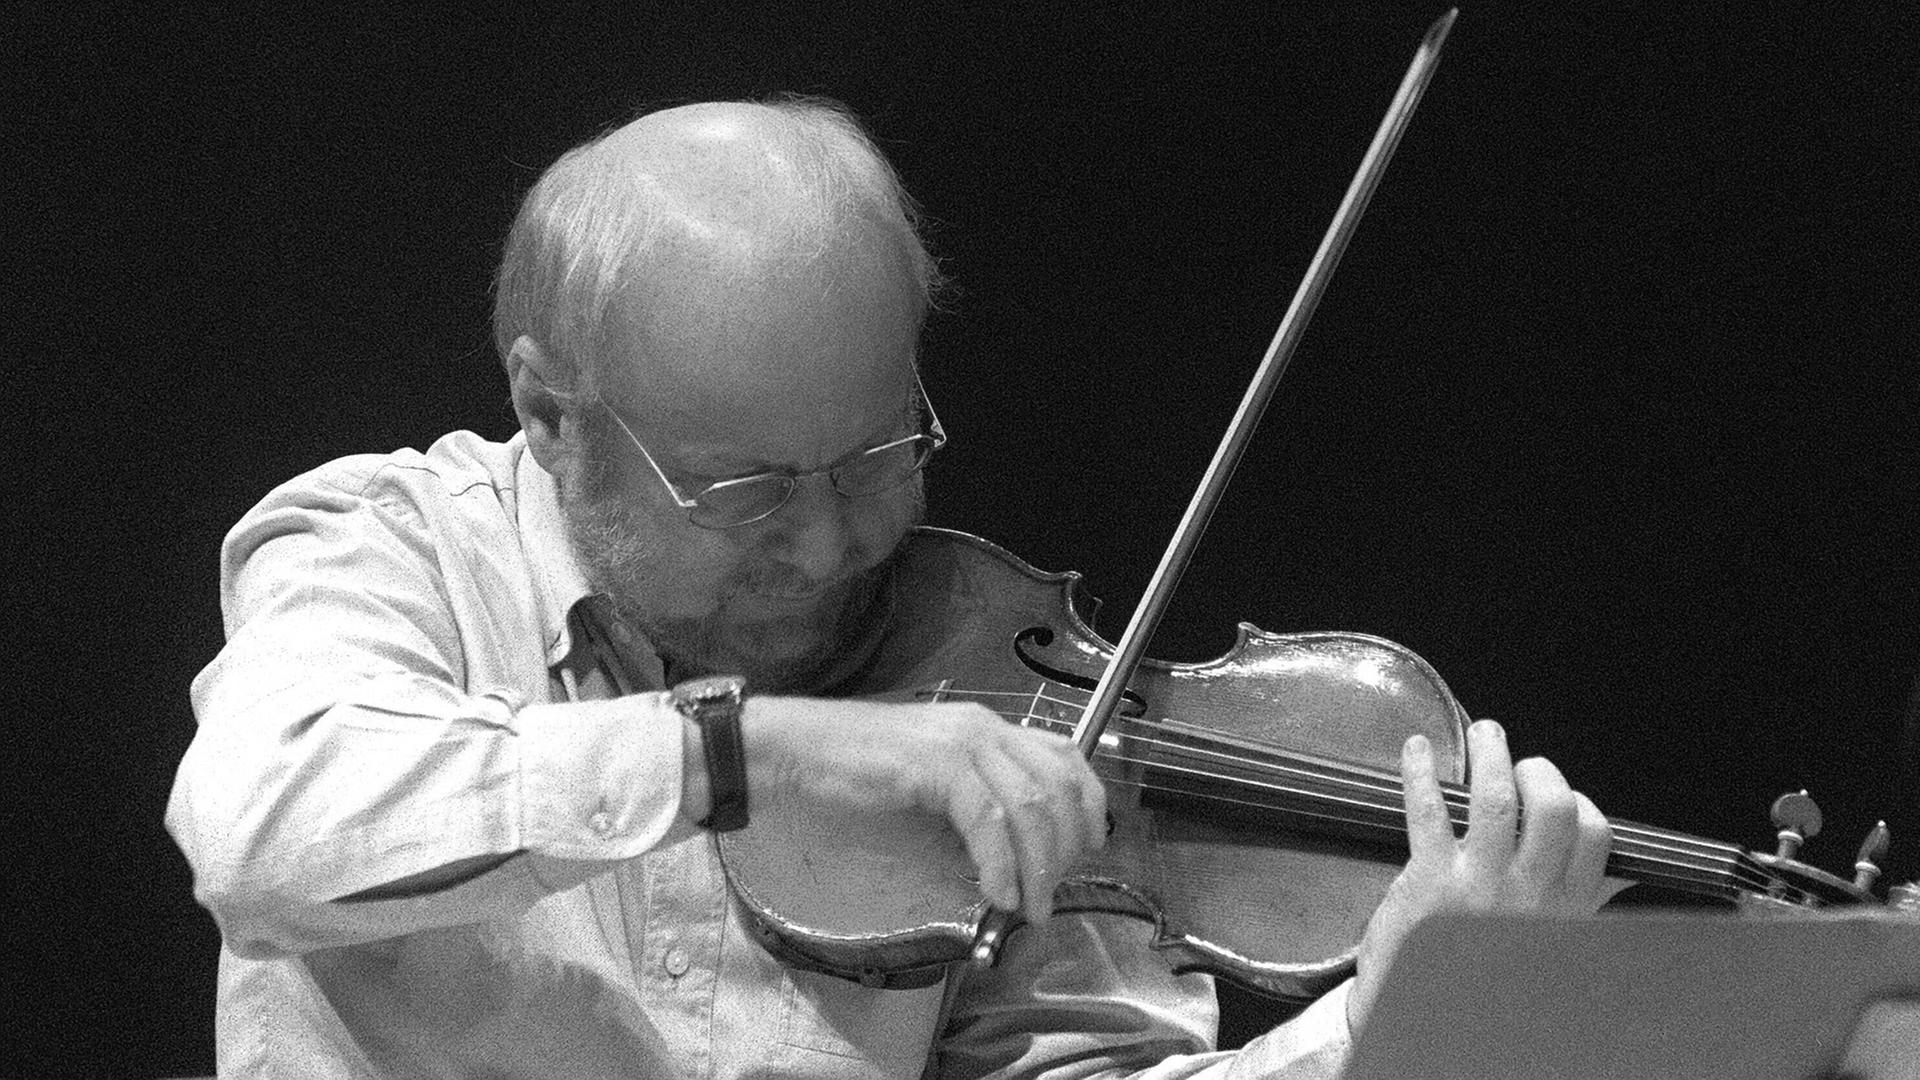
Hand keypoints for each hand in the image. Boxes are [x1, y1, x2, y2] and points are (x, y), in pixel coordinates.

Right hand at [737, 697, 1106, 925]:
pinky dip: (1001, 865)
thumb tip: (1012, 855)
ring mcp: (962, 742)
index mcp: (985, 727)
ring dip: (1038, 867)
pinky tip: (997, 894)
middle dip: (1066, 848)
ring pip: (1031, 806)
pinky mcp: (938, 766)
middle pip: (1058, 785)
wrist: (797, 751)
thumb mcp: (930, 780)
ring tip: (1029, 908)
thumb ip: (974, 801)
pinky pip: (988, 821)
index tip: (1088, 848)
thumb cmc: (854, 771)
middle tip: (1052, 893)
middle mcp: (983, 727)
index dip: (1088, 803)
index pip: (1066, 753)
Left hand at [1345, 719, 1618, 1033]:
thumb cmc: (1474, 968)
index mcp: (1561, 907)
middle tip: (1520, 758)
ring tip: (1485, 732)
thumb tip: (1611, 873)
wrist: (1420, 1014)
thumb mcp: (1541, 941)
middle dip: (1541, 769)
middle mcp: (1528, 894)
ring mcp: (1479, 885)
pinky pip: (1429, 810)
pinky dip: (1421, 771)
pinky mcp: (1429, 878)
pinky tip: (1417, 749)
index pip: (1594, 835)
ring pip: (1496, 799)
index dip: (1578, 800)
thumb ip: (1571, 903)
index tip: (1555, 792)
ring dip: (1491, 754)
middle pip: (1554, 808)